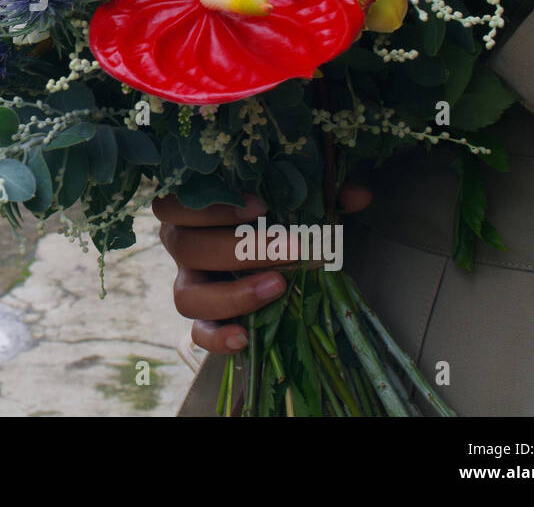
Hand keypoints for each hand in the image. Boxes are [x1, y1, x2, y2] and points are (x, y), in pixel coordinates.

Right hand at [155, 185, 371, 354]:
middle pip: (188, 248)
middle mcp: (180, 246)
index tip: (261, 207)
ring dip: (233, 293)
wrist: (269, 253)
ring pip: (187, 296)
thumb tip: (358, 196)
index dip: (212, 207)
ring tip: (279, 287)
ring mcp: (188, 283)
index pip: (175, 204)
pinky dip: (218, 338)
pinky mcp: (202, 318)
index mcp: (188, 210)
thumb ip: (317, 194)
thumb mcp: (287, 200)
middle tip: (291, 249)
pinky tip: (245, 337)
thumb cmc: (268, 216)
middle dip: (241, 249)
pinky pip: (198, 333)